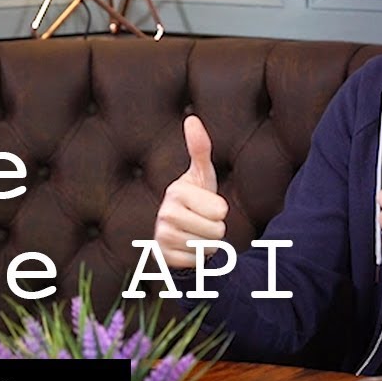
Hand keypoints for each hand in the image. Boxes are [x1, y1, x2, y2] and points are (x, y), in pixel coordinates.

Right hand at [154, 116, 228, 268]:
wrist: (178, 231)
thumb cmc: (196, 200)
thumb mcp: (202, 176)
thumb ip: (200, 149)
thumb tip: (192, 118)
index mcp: (176, 191)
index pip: (220, 211)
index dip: (220, 212)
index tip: (206, 207)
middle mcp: (164, 212)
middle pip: (216, 231)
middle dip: (215, 231)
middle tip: (201, 223)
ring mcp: (161, 236)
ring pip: (206, 247)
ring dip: (206, 245)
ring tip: (194, 235)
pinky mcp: (162, 257)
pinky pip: (195, 262)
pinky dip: (196, 259)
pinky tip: (186, 249)